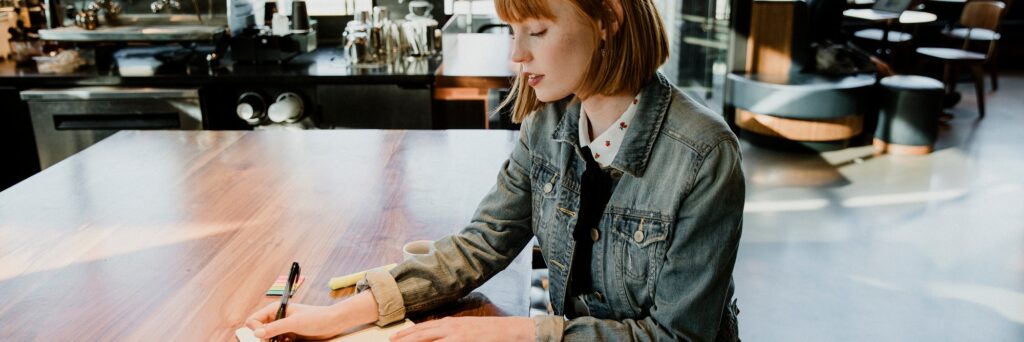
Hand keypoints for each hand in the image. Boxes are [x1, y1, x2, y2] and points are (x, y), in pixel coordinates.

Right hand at [245, 302, 346, 340]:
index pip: (253, 320)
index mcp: (275, 309)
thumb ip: (274, 328)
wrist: (333, 322)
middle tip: (278, 340)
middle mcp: (277, 317)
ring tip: (287, 340)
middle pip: (260, 332)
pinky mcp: (289, 334)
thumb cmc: (316, 318)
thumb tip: (256, 333)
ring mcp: (283, 326)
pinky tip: (291, 341)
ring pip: (269, 338)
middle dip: (266, 339)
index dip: (256, 330)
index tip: (267, 336)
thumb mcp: (294, 323)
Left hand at [390, 316, 534, 341]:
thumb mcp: (465, 329)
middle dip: (404, 339)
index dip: (407, 334)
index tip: (395, 338)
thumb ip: (449, 332)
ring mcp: (456, 337)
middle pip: (421, 334)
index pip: (423, 328)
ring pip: (429, 340)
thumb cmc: (487, 331)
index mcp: (449, 323)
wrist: (508, 331)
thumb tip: (434, 336)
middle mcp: (450, 328)